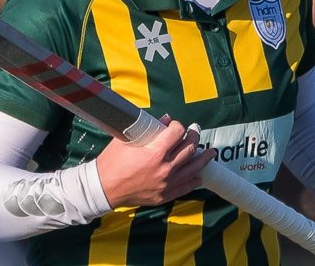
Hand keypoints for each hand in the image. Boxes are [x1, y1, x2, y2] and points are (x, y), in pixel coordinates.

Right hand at [94, 115, 214, 207]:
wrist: (103, 188)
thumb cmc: (111, 162)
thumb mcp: (125, 140)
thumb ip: (146, 129)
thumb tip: (164, 119)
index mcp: (155, 152)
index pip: (176, 133)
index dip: (178, 126)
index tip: (175, 125)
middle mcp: (165, 168)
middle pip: (189, 149)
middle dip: (193, 137)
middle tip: (194, 132)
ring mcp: (167, 183)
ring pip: (193, 168)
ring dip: (204, 158)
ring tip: (211, 152)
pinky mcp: (164, 195)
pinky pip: (186, 187)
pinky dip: (194, 180)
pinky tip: (199, 175)